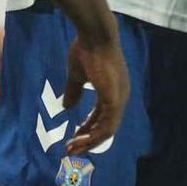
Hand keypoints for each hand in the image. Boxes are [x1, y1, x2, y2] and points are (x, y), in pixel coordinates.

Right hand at [62, 30, 128, 155]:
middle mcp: (120, 96)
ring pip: (107, 130)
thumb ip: (73, 91)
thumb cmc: (86, 51)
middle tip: (71, 150)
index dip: (88, 129)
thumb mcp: (76, 75)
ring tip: (72, 149)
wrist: (94, 36)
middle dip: (88, 140)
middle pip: (106, 127)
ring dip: (89, 142)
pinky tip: (79, 140)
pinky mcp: (115, 99)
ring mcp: (119, 98)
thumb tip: (66, 107)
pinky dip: (94, 135)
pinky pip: (108, 125)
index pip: (103, 116)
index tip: (73, 137)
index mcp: (113, 90)